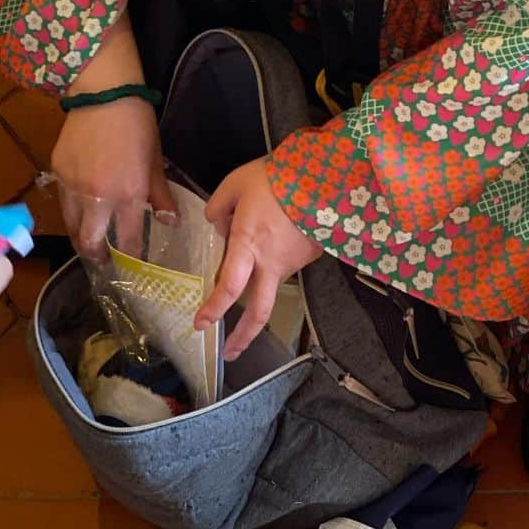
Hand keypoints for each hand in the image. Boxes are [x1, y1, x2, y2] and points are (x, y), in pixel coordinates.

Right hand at [51, 98, 173, 261]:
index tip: (133, 264)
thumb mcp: (156, 161)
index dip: (130, 256)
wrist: (104, 95)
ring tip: (89, 243)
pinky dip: (71, 212)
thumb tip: (170, 223)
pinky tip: (79, 213)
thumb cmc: (138, 126)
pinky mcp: (57, 173)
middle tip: (104, 261)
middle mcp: (98, 197)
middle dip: (97, 257)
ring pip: (71, 227)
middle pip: (90, 242)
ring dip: (80, 239)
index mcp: (128, 194)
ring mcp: (73, 186)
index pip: (128, 240)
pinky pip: (62, 203)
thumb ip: (161, 196)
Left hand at [195, 157, 322, 360]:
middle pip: (258, 312)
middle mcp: (272, 262)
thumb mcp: (236, 183)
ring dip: (261, 275)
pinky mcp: (312, 255)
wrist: (327, 175)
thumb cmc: (278, 177)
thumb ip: (218, 207)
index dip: (213, 310)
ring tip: (261, 236)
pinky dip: (279, 252)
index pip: (228, 288)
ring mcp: (295, 261)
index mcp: (248, 245)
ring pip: (272, 280)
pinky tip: (281, 226)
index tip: (200, 324)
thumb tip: (218, 225)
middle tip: (230, 353)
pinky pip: (287, 260)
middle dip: (243, 338)